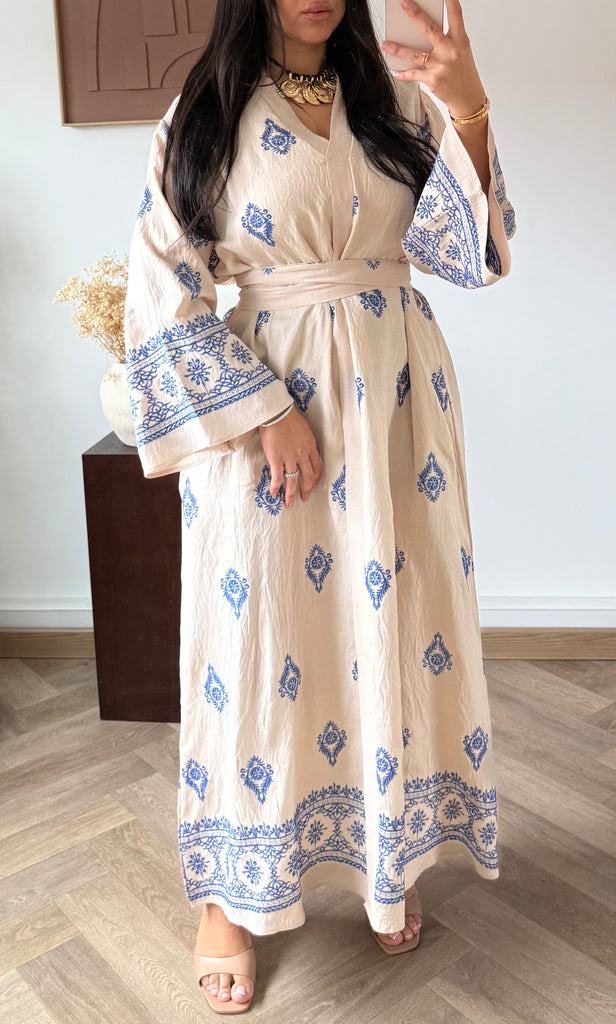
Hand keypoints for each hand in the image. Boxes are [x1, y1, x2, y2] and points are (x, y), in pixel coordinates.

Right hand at [258, 405, 321, 507]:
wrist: (276, 413)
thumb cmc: (288, 417)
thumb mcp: (304, 429)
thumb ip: (305, 441)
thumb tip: (304, 449)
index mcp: (310, 446)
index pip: (317, 467)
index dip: (315, 478)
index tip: (313, 485)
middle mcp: (302, 455)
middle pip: (307, 477)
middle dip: (306, 490)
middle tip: (305, 498)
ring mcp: (289, 458)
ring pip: (293, 481)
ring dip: (291, 494)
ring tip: (289, 504)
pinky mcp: (276, 459)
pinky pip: (277, 477)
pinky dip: (275, 487)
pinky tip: (273, 494)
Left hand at [381, 0, 485, 117]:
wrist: (468, 97)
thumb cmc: (462, 72)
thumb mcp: (460, 51)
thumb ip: (445, 39)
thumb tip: (421, 31)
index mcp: (460, 40)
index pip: (456, 14)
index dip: (450, 0)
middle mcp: (451, 51)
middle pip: (431, 30)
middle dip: (416, 15)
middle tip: (404, 4)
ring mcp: (442, 66)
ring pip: (415, 54)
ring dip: (398, 49)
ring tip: (385, 43)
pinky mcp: (433, 80)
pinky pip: (414, 74)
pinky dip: (403, 73)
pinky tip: (395, 71)